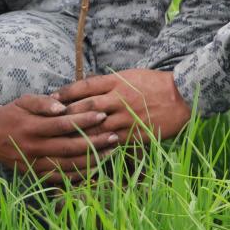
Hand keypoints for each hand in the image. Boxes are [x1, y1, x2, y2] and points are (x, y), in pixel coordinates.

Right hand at [0, 94, 119, 182]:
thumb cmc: (13, 113)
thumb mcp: (24, 101)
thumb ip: (44, 102)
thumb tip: (62, 106)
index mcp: (32, 127)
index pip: (63, 124)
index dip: (84, 120)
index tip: (102, 114)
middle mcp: (34, 148)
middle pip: (69, 147)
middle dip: (94, 142)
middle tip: (114, 136)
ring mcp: (34, 164)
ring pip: (67, 165)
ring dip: (91, 160)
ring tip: (111, 152)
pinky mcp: (35, 174)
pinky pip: (60, 178)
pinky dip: (78, 175)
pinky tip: (95, 168)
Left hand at [54, 69, 190, 143]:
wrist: (181, 95)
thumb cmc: (154, 83)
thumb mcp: (130, 75)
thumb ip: (109, 84)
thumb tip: (85, 90)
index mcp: (117, 82)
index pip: (85, 86)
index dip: (66, 92)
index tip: (51, 98)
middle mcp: (119, 99)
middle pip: (86, 107)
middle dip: (66, 115)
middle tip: (48, 122)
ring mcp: (127, 118)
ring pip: (97, 128)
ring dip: (78, 135)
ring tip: (60, 141)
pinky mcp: (136, 134)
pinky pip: (113, 142)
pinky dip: (99, 148)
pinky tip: (85, 154)